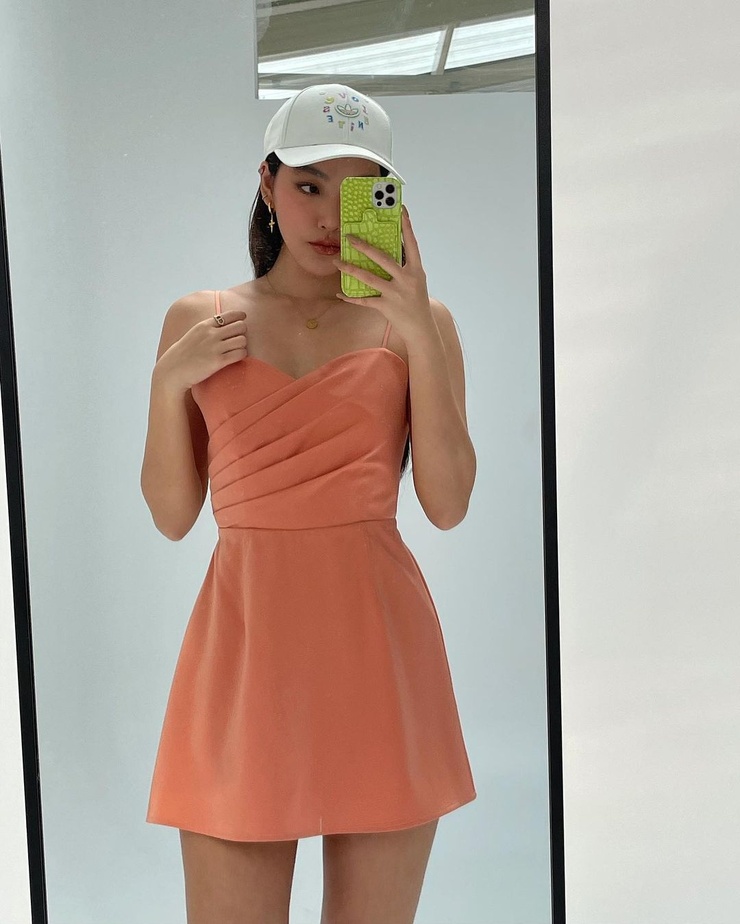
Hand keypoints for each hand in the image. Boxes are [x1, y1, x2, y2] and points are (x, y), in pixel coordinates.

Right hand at [156, 310, 247, 393]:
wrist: (174, 370)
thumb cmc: (185, 353)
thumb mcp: (194, 334)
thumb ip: (208, 328)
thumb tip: (224, 323)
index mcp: (204, 325)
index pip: (229, 314)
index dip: (239, 315)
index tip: (243, 317)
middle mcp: (211, 334)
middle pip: (240, 326)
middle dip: (242, 331)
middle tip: (238, 338)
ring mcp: (215, 348)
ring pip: (242, 340)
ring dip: (242, 345)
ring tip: (237, 349)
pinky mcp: (218, 361)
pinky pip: (240, 354)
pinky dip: (242, 354)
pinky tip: (236, 357)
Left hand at [333, 205, 433, 341]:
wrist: (421, 329)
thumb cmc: (417, 303)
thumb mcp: (416, 282)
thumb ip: (405, 267)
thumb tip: (389, 252)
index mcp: (417, 271)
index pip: (412, 244)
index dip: (407, 227)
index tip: (401, 210)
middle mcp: (407, 280)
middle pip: (383, 258)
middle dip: (364, 247)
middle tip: (349, 237)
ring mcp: (396, 293)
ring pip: (368, 278)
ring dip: (350, 268)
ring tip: (337, 261)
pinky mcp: (386, 306)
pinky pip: (364, 300)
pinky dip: (351, 297)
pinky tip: (340, 294)